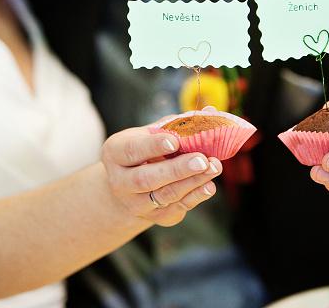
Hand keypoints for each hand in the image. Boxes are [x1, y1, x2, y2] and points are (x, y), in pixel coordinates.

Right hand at [101, 126, 221, 226]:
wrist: (129, 185)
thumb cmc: (144, 149)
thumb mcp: (150, 132)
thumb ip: (176, 123)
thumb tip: (210, 111)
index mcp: (115, 153)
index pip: (132, 150)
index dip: (153, 146)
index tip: (175, 141)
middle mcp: (120, 181)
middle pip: (146, 179)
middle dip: (177, 170)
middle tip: (201, 160)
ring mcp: (136, 203)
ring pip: (164, 196)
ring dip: (192, 182)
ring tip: (213, 167)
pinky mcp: (154, 217)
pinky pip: (174, 210)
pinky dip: (194, 197)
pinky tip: (209, 186)